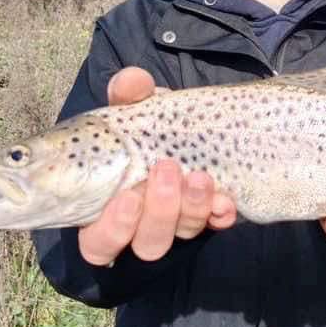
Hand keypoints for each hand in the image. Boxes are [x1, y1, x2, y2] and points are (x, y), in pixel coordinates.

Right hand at [78, 67, 236, 265]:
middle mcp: (143, 224)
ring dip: (191, 209)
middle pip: (146, 244)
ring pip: (182, 236)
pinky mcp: (209, 216)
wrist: (190, 122)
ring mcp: (178, 223)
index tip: (128, 197)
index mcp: (108, 206)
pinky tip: (226, 199)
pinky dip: (220, 214)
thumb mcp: (136, 106)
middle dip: (159, 212)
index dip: (112, 230)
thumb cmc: (147, 122)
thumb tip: (130, 82)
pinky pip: (216, 226)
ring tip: (199, 176)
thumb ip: (129, 94)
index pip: (98, 242)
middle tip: (167, 169)